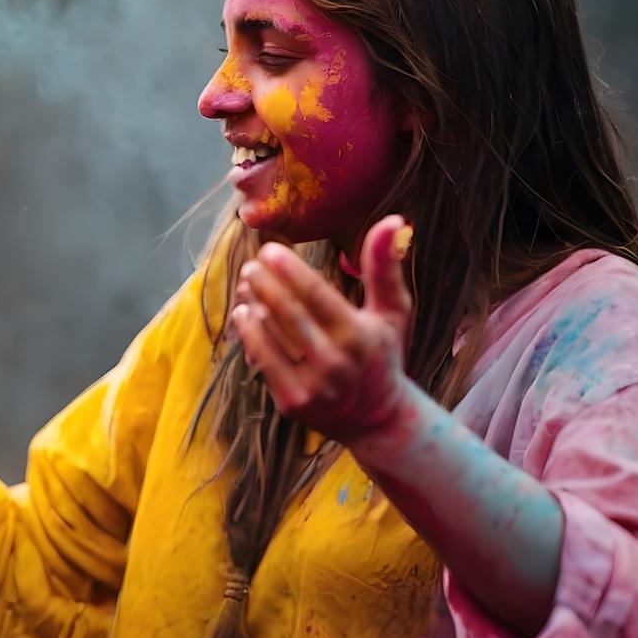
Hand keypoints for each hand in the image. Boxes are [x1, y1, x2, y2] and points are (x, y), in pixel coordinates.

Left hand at [231, 216, 416, 446]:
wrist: (377, 419)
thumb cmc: (383, 354)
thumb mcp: (393, 311)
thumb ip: (385, 266)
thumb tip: (393, 218)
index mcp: (361, 336)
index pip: (316, 296)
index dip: (289, 270)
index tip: (270, 249)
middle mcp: (336, 362)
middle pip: (288, 314)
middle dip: (265, 284)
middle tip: (252, 264)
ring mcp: (313, 386)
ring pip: (272, 336)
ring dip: (254, 305)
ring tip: (247, 283)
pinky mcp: (293, 403)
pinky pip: (264, 362)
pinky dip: (251, 334)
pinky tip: (244, 313)